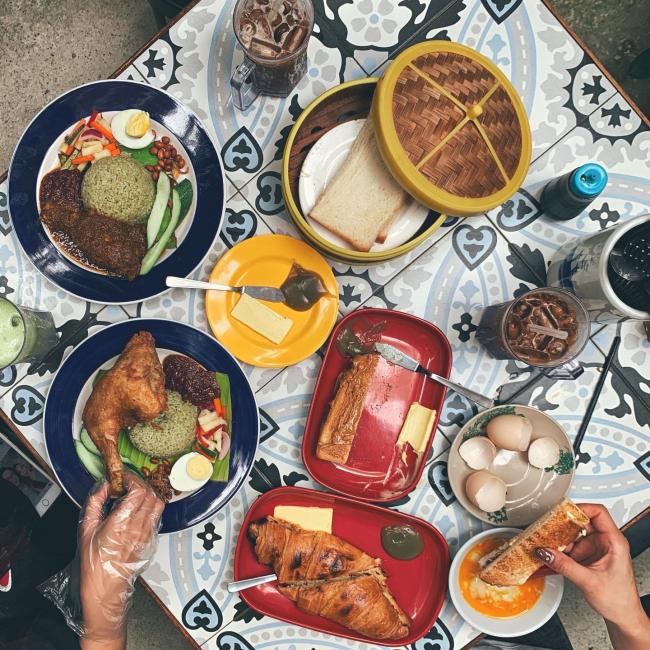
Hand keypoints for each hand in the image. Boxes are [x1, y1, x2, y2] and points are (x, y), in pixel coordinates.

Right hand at [79, 473, 163, 646]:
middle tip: (127, 485)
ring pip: (158, 504)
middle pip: (151, 494)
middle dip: (140, 484)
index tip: (122, 478)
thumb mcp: (86, 530)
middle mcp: (139, 526)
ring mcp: (147, 533)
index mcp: (122, 522)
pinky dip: (150, 508)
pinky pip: (156, 517)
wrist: (106, 590)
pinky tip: (137, 511)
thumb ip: (94, 504)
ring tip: (133, 496)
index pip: (139, 490)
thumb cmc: (94, 564)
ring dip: (148, 495)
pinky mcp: (151, 540)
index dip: (132, 479)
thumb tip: (102, 486)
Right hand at [535, 503, 648, 648]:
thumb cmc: (619, 600)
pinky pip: (571, 546)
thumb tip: (546, 552)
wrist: (623, 616)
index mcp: (614, 542)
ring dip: (559, 537)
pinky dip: (560, 549)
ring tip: (546, 541)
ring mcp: (596, 548)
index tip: (562, 511)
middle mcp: (605, 542)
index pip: (598, 513)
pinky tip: (551, 553)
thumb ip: (565, 566)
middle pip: (582, 521)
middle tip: (548, 525)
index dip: (580, 508)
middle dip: (564, 523)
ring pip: (574, 534)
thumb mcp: (589, 582)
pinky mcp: (588, 556)